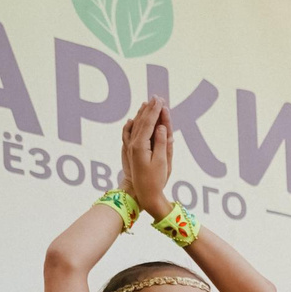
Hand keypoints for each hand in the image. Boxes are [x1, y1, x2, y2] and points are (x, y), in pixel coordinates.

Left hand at [120, 98, 173, 214]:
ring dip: (142, 114)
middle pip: (142, 121)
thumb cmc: (155, 180)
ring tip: (146, 104)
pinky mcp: (130, 152)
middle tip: (156, 98)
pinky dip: (131, 125)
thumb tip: (162, 127)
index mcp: (141, 145)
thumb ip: (162, 143)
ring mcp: (130, 147)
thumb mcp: (162, 162)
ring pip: (135, 126)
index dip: (156, 111)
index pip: (150, 123)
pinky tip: (132, 120)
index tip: (161, 101)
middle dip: (150, 109)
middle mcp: (133, 143)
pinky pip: (128, 134)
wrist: (141, 193)